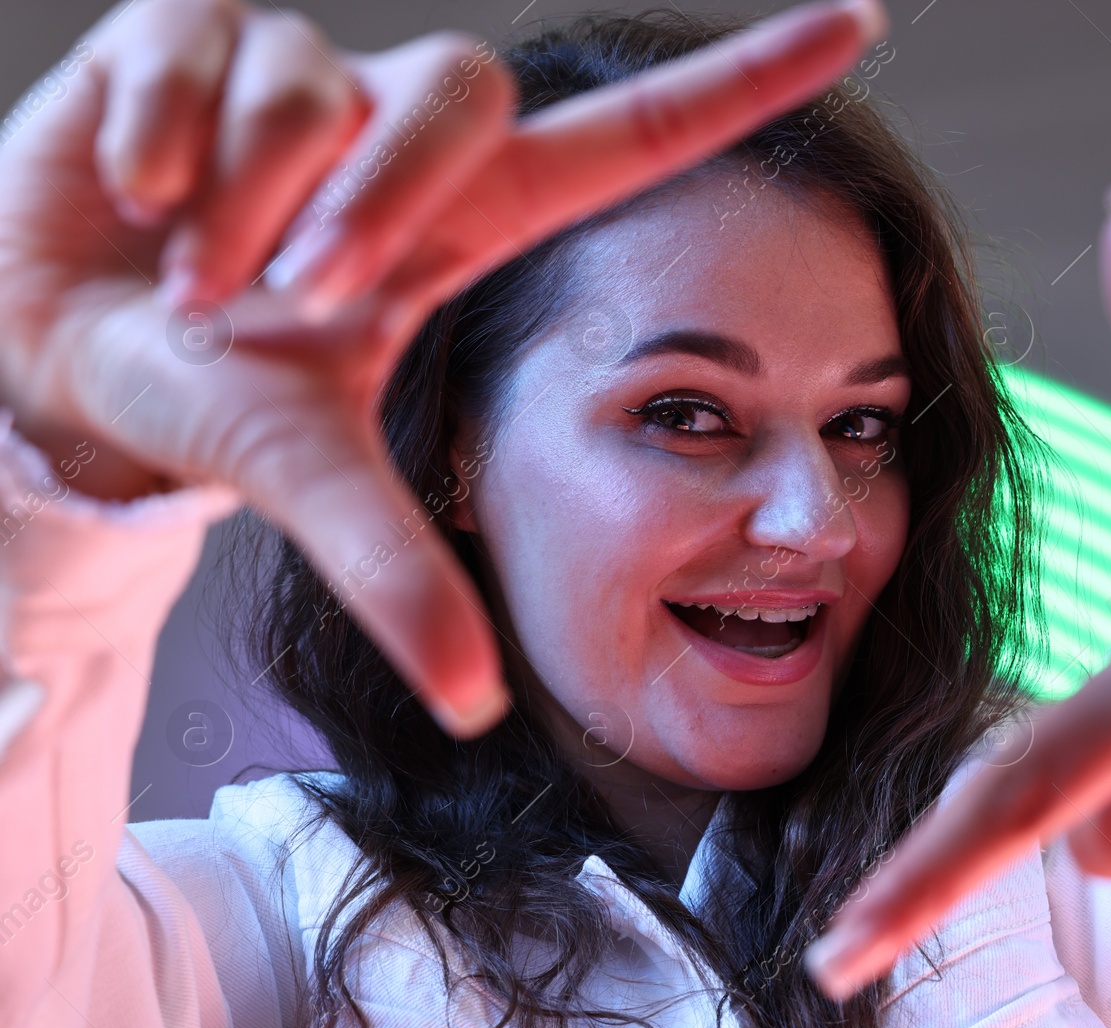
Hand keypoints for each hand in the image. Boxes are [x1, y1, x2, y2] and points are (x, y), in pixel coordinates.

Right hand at [0, 0, 886, 735]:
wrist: (53, 347)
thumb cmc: (210, 394)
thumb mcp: (310, 480)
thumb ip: (400, 575)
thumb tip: (475, 707)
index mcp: (474, 220)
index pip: (639, 129)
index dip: (751, 80)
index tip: (861, 26)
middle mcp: (408, 130)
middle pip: (457, 96)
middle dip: (366, 208)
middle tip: (288, 302)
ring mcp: (309, 68)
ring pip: (317, 86)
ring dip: (241, 205)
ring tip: (195, 272)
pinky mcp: (196, 26)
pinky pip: (199, 45)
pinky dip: (155, 139)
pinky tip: (137, 197)